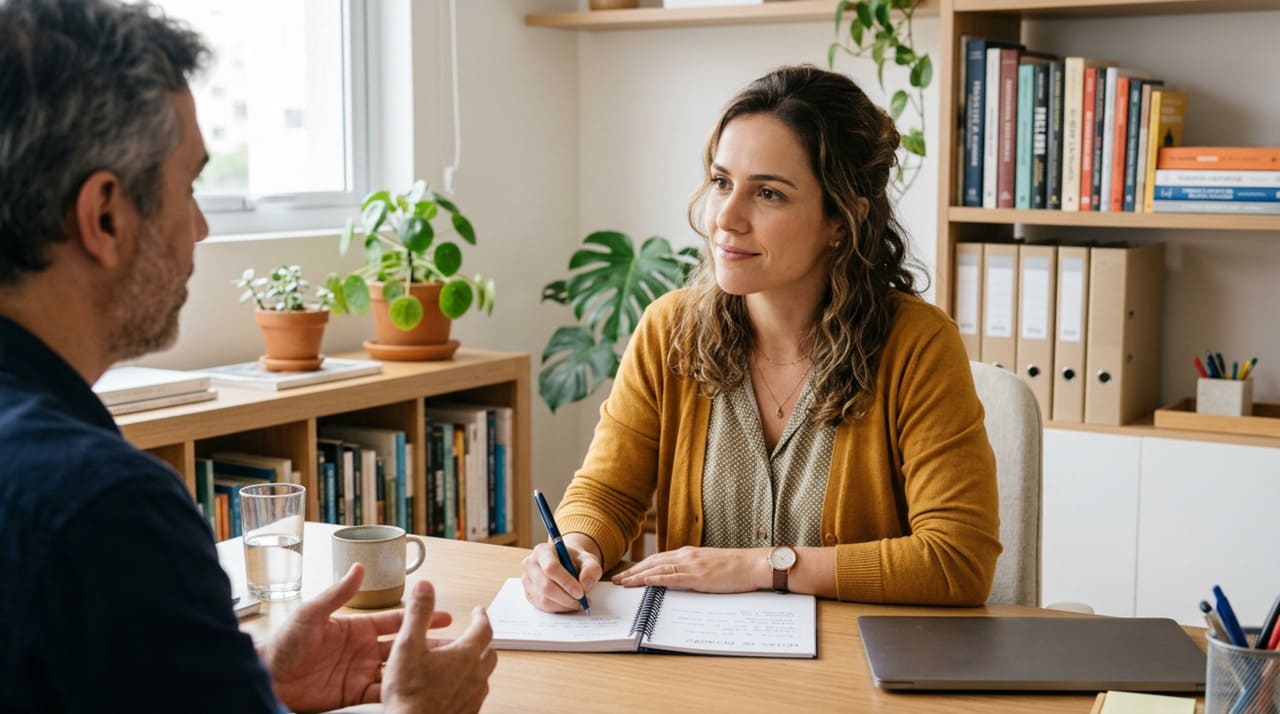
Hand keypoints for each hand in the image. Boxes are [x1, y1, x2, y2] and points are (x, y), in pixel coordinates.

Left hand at [262, 563, 449, 711]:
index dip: (419, 618)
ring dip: (420, 670)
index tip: (443, 615)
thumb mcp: (311, 614)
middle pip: (403, 647)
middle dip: (429, 646)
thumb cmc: (283, 644)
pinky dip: (399, 694)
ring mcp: (359, 673)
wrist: (267, 678)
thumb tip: (358, 568)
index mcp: (356, 627)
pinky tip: (416, 692)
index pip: (395, 621)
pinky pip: (382, 694)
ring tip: (444, 672)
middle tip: (456, 646)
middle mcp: (362, 650)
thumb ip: (338, 594)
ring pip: (398, 671)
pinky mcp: (352, 696)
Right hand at [382, 579, 497, 713]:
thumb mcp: (408, 646)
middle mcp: (476, 676)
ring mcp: (474, 696)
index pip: (483, 628)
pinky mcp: (468, 712)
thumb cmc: (410, 696)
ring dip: (475, 665)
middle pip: (488, 652)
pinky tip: (452, 688)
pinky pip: (475, 694)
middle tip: (472, 635)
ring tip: (459, 662)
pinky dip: (468, 685)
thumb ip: (418, 614)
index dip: (481, 616)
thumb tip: (425, 587)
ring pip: (483, 675)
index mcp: (465, 655)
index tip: (478, 611)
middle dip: (481, 641)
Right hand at [520, 533, 602, 612]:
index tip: (581, 592)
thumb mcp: (588, 559)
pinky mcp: (528, 594)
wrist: (566, 564)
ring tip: (578, 603)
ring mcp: (527, 580)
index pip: (551, 568)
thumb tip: (585, 585)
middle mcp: (530, 564)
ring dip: (564, 605)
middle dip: (567, 598)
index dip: (566, 582)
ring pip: (544, 599)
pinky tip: (569, 604)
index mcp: (542, 551)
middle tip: (583, 602)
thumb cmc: (575, 561)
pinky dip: (558, 609)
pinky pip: (542, 607)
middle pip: (546, 586)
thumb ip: (591, 569)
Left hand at [612, 546, 768, 592]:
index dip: (640, 566)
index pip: (658, 559)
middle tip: (617, 579)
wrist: (753, 565)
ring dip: (638, 575)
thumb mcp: (710, 565)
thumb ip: (694, 569)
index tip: (627, 573)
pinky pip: (673, 577)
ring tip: (623, 582)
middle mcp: (687, 556)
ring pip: (658, 569)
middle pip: (653, 562)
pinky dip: (656, 578)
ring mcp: (692, 565)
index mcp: (689, 554)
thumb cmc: (735, 567)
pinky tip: (644, 581)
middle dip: (633, 571)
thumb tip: (680, 579)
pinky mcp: (699, 576)